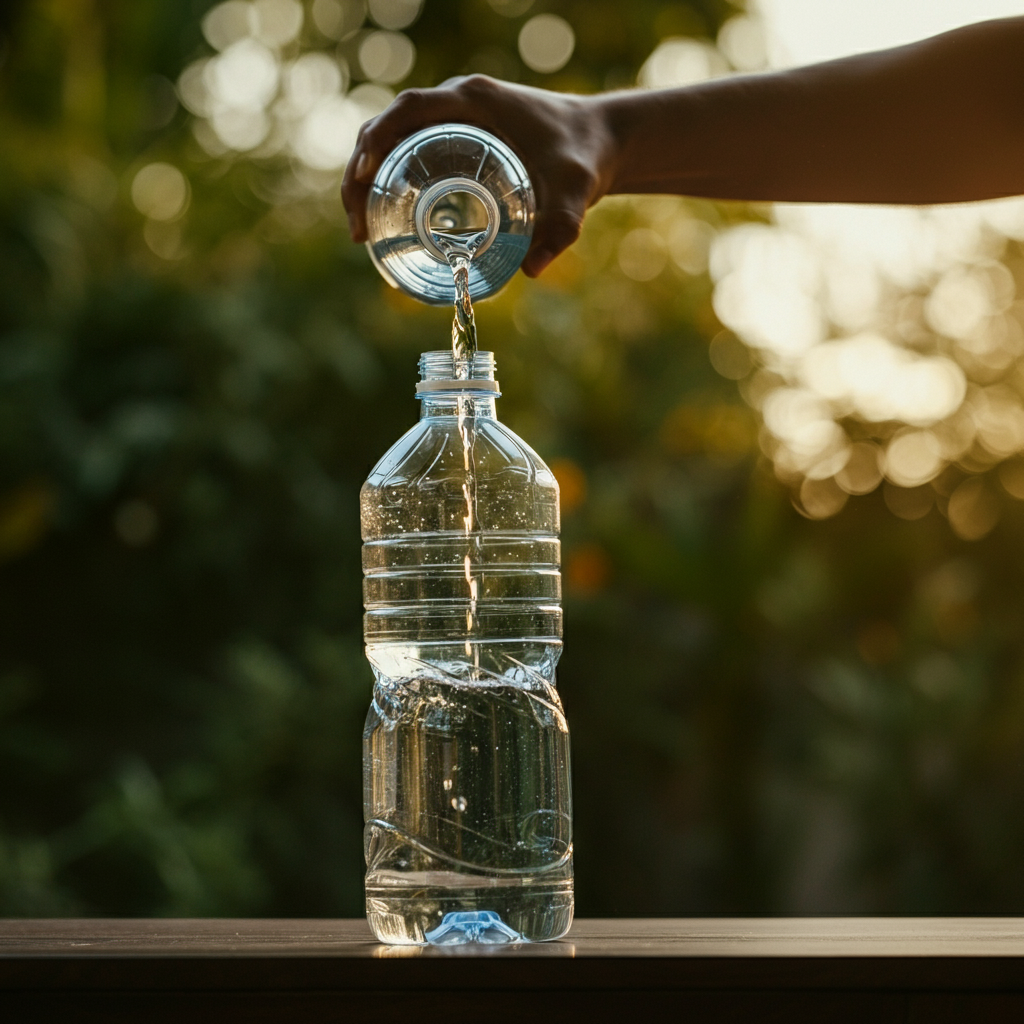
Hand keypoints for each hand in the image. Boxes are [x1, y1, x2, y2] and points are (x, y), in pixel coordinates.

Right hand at [341, 76, 616, 276]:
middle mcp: (458, 103)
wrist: (600, 141)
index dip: (376, 142)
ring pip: (392, 141)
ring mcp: (456, 119)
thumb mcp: (577, 192)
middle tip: (359, 230)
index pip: (408, 110)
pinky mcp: (458, 137)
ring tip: (364, 232)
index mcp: (475, 101)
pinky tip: (385, 219)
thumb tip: (531, 271)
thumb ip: (562, 228)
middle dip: (360, 175)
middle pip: (387, 128)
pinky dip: (389, 180)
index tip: (362, 183)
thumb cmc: (585, 157)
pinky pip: (409, 151)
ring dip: (367, 180)